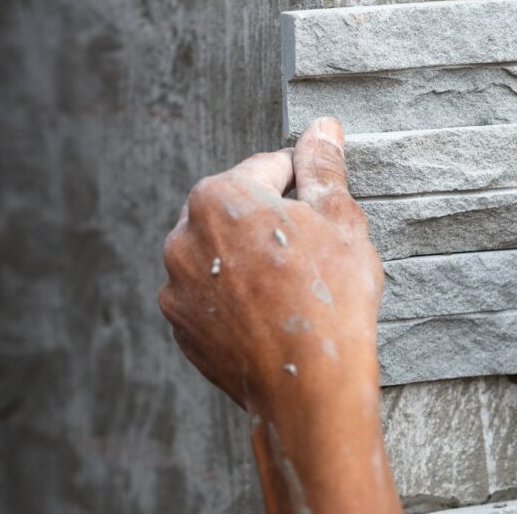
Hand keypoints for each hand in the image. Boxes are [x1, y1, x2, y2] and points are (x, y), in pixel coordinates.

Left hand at [159, 117, 382, 411]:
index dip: (304, 186)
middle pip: (237, 210)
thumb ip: (323, 167)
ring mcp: (177, 286)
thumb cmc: (330, 297)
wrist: (309, 387)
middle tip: (313, 254)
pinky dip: (236, 299)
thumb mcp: (340, 218)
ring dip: (250, 260)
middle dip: (271, 222)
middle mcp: (183, 236)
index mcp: (219, 195)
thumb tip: (322, 128)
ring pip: (221, 254)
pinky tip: (271, 316)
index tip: (324, 209)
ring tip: (292, 289)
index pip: (268, 168)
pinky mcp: (182, 328)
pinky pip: (211, 297)